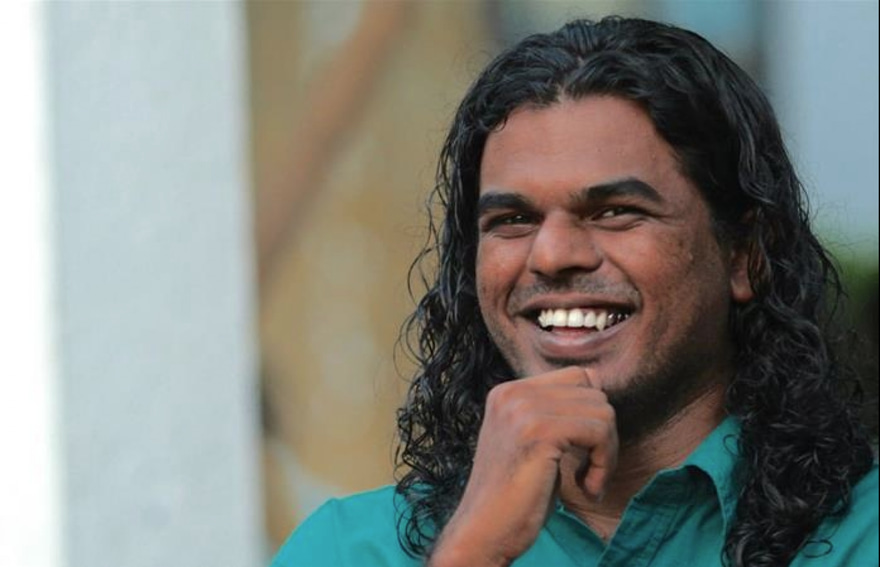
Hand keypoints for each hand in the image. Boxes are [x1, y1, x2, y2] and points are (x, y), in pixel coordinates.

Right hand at [427, 366, 618, 566]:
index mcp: (507, 391)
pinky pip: (599, 432)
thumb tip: (599, 394)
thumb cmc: (514, 497)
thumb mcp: (533, 443)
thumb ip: (554, 415)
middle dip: (604, 436)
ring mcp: (523, 409)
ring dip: (606, 453)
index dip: (593, 413)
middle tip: (590, 473)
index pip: (578, 377)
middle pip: (593, 392)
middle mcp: (512, 392)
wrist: (483, 532)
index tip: (585, 452)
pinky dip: (604, 464)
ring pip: (602, 412)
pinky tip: (588, 488)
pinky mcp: (539, 431)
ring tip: (588, 482)